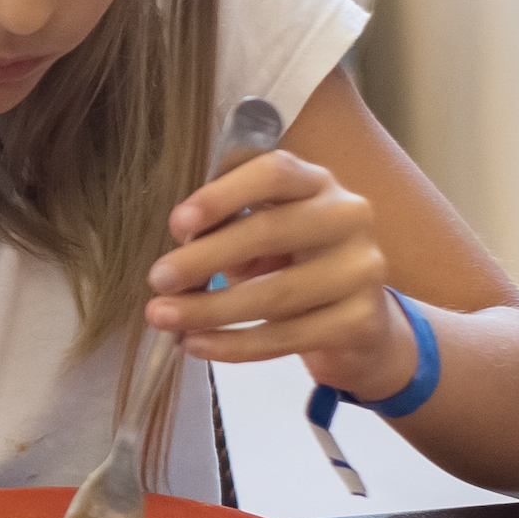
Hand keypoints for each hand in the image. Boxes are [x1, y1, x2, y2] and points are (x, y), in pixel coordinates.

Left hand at [147, 150, 416, 400]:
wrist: (356, 323)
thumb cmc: (294, 266)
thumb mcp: (261, 237)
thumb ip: (226, 229)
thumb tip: (181, 246)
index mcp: (317, 184)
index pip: (275, 173)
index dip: (223, 195)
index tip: (177, 224)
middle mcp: (348, 217)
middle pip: (271, 231)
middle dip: (205, 258)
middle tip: (158, 279)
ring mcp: (360, 270)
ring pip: (275, 293)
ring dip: (209, 309)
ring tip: (163, 317)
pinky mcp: (359, 321)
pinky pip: (285, 337)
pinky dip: (233, 344)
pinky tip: (196, 344)